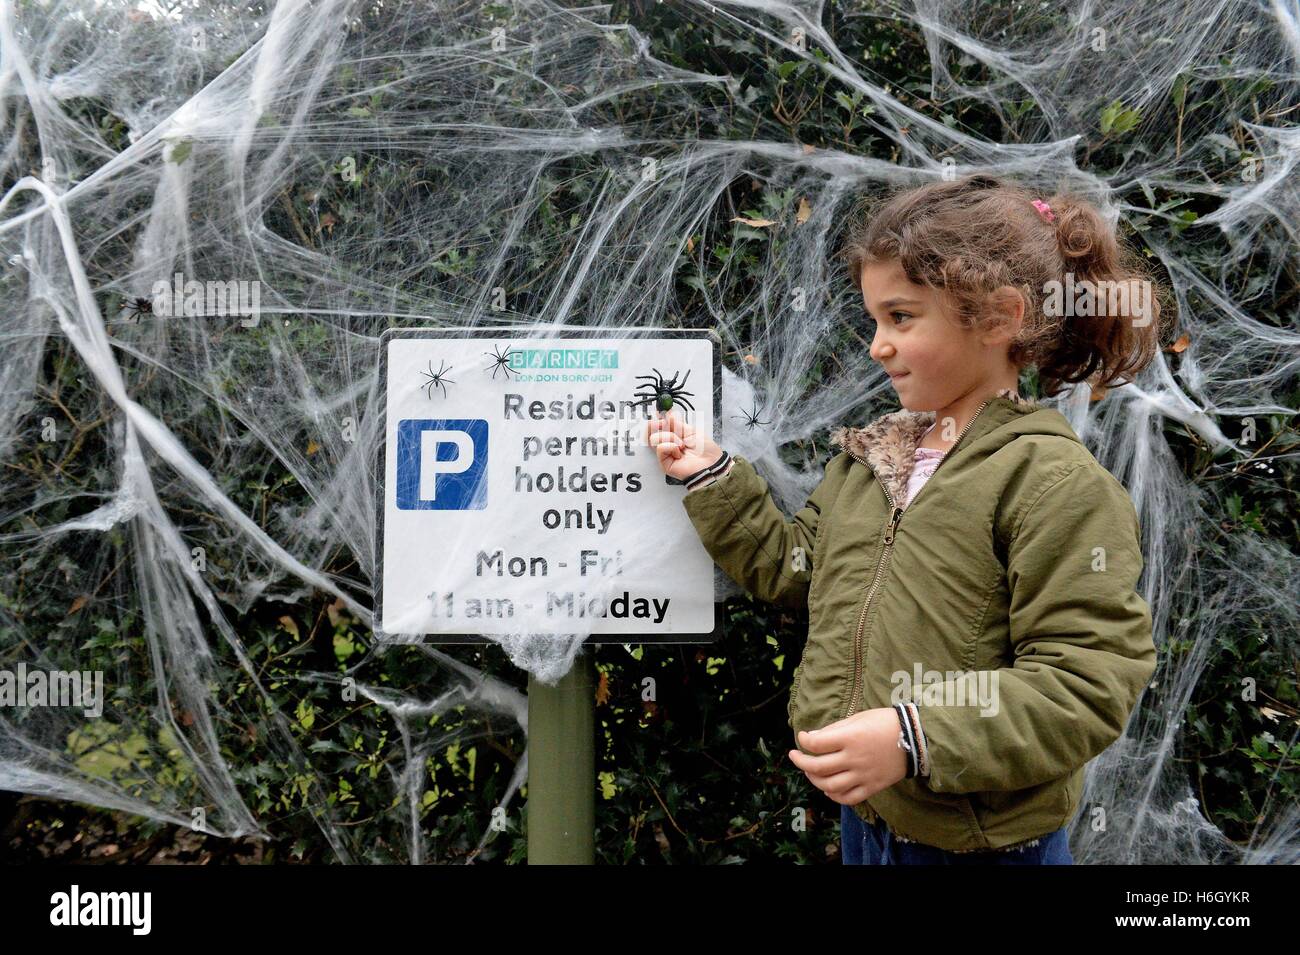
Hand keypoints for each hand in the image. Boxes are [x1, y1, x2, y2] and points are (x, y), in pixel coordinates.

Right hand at [645, 410, 723, 482]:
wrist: (710, 463)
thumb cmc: (705, 449)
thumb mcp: (691, 430)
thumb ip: (677, 423)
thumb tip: (667, 413)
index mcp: (675, 435)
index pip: (659, 425)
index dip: (656, 418)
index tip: (659, 412)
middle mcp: (668, 444)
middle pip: (650, 432)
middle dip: (655, 424)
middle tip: (662, 423)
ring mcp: (665, 453)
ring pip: (654, 438)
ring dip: (670, 437)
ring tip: (681, 444)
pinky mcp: (664, 463)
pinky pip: (660, 448)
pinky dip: (669, 446)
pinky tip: (678, 450)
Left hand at [787, 708, 908, 804]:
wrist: (915, 738)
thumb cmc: (885, 723)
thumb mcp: (858, 718)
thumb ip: (835, 729)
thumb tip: (813, 738)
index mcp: (851, 738)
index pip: (817, 743)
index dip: (804, 740)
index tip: (802, 738)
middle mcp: (855, 758)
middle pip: (818, 767)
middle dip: (801, 762)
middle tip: (795, 756)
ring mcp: (863, 775)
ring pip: (830, 786)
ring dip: (815, 780)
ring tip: (810, 772)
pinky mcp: (872, 787)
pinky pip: (849, 798)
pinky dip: (834, 796)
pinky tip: (828, 789)